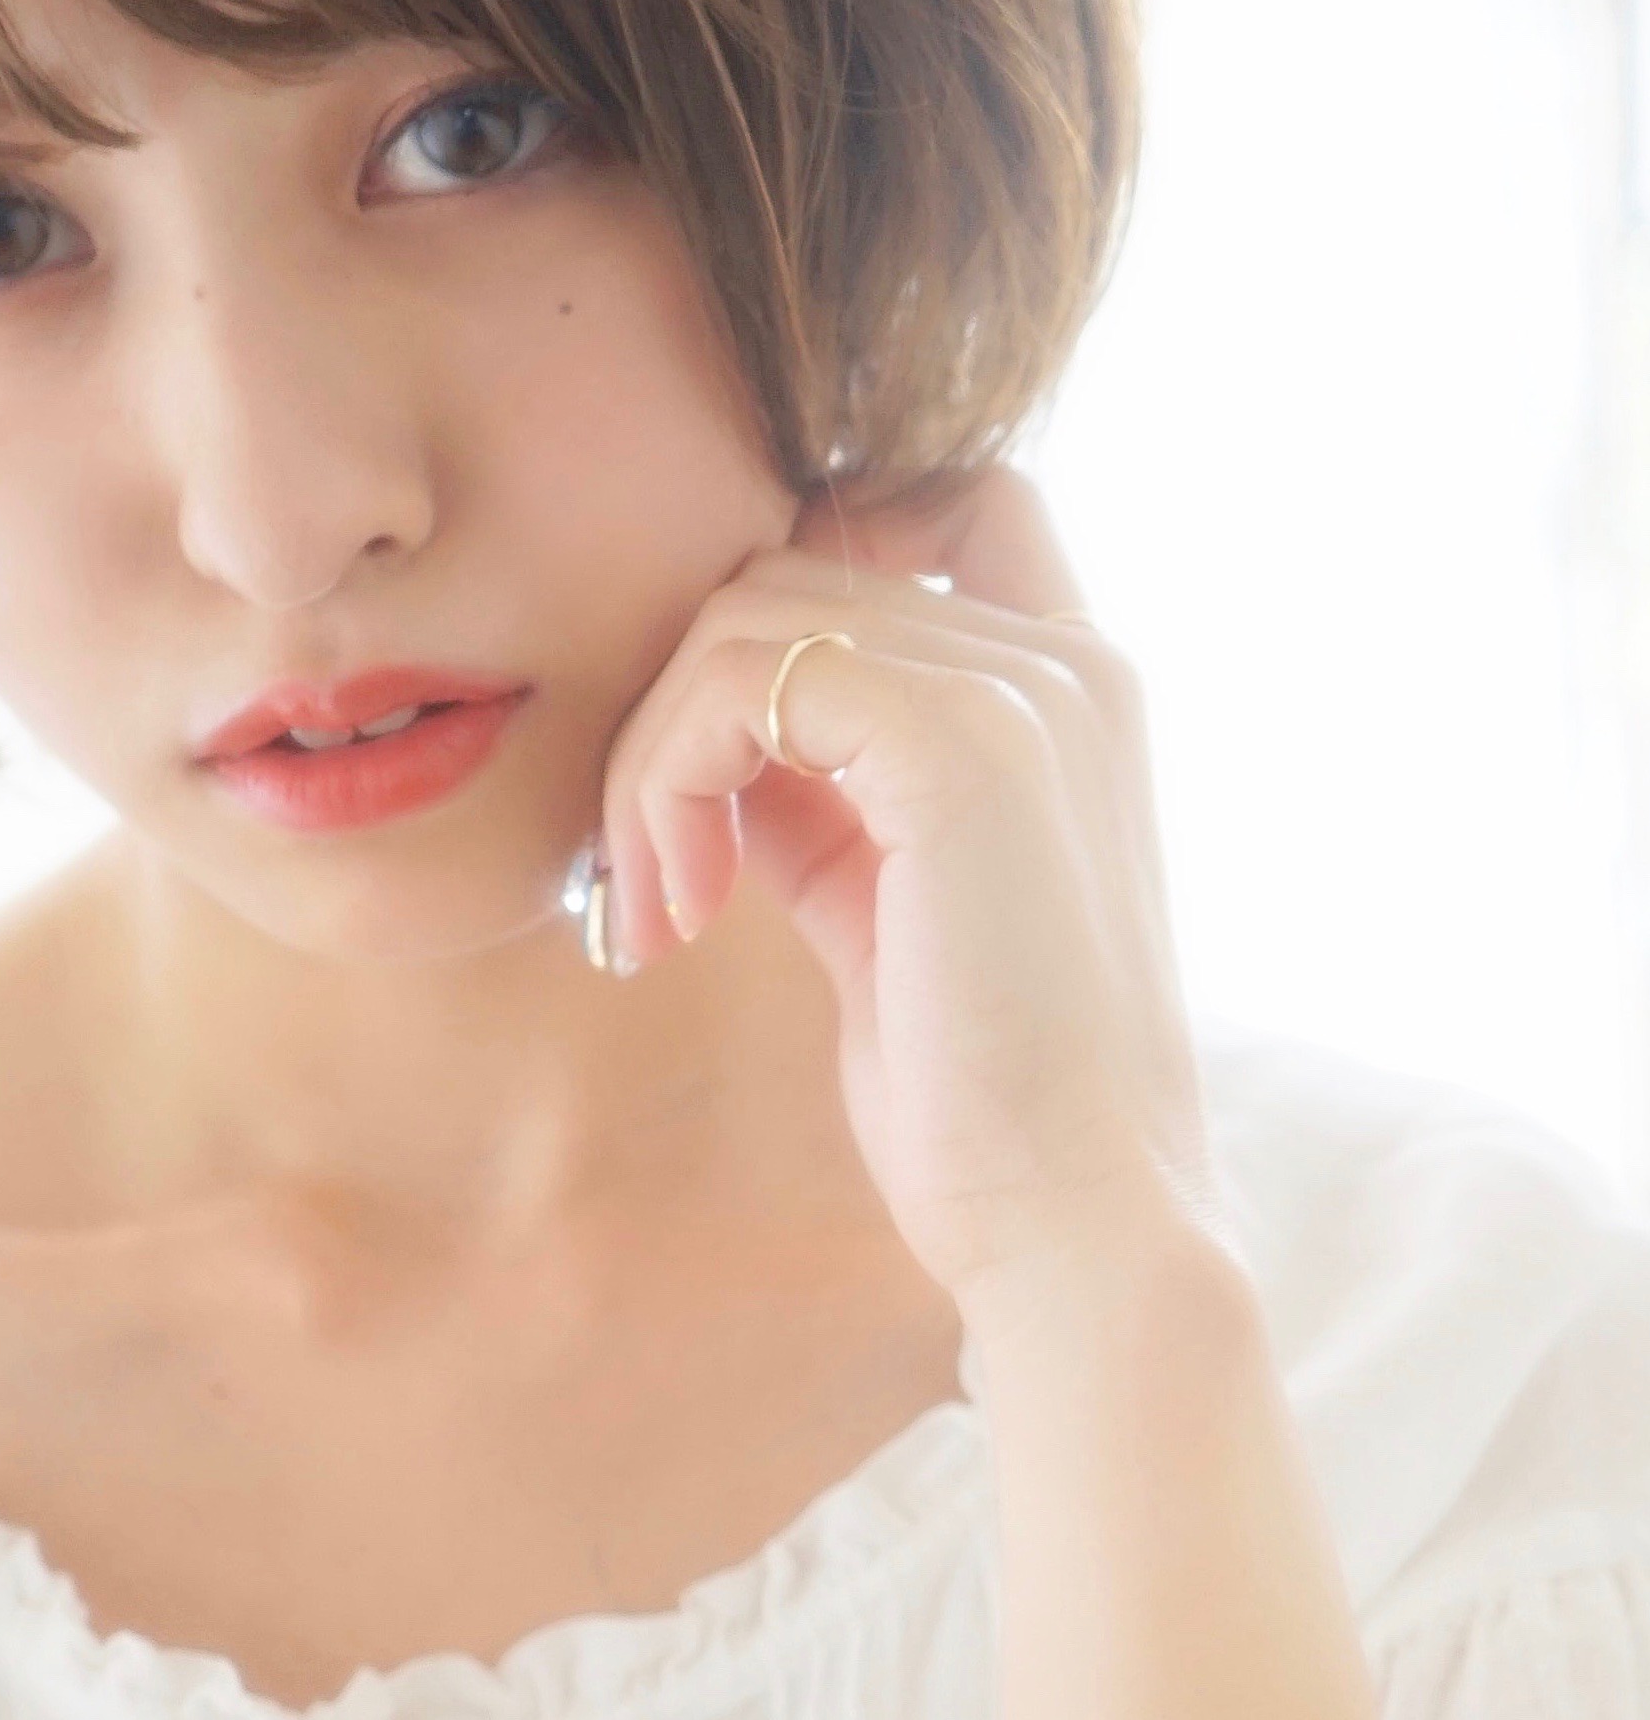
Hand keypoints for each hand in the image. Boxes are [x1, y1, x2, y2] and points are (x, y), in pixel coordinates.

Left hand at [591, 464, 1222, 1311]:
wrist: (1070, 1220)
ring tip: (655, 911)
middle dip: (675, 721)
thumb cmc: (977, 1092)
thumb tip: (706, 744)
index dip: (814, 560)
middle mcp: (1066, 663)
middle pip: (785, 572)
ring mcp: (1024, 692)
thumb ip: (819, 794)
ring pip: (739, 621)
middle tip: (646, 884)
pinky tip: (684, 909)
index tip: (722, 737)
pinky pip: (738, 681)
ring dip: (651, 769)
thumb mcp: (881, 903)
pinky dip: (667, 786)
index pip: (947, 499)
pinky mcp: (961, 745)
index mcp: (1074, 691)